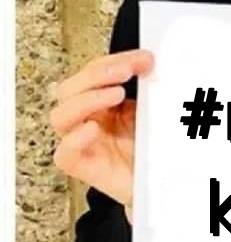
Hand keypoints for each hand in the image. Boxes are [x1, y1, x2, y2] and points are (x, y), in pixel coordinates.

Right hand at [49, 50, 154, 213]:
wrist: (159, 183)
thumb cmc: (152, 145)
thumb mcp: (153, 110)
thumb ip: (151, 89)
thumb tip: (159, 66)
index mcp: (102, 100)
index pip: (95, 71)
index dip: (116, 60)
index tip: (144, 59)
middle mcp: (88, 118)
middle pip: (70, 88)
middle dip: (97, 73)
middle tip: (126, 70)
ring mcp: (83, 142)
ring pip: (60, 116)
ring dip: (86, 99)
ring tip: (116, 93)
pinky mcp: (84, 166)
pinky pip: (64, 154)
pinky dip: (75, 139)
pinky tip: (92, 129)